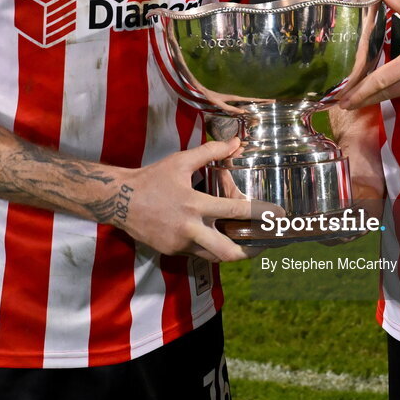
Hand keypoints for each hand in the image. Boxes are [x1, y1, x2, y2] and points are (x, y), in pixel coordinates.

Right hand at [117, 138, 281, 262]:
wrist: (119, 200)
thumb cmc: (152, 178)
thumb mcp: (181, 161)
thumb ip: (211, 152)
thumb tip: (235, 141)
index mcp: (194, 204)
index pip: (235, 211)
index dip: (261, 213)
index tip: (280, 215)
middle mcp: (189, 229)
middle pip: (228, 251)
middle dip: (252, 251)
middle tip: (268, 244)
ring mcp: (180, 244)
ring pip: (215, 257)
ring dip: (234, 252)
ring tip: (251, 244)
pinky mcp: (172, 252)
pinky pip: (199, 254)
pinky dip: (213, 248)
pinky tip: (223, 239)